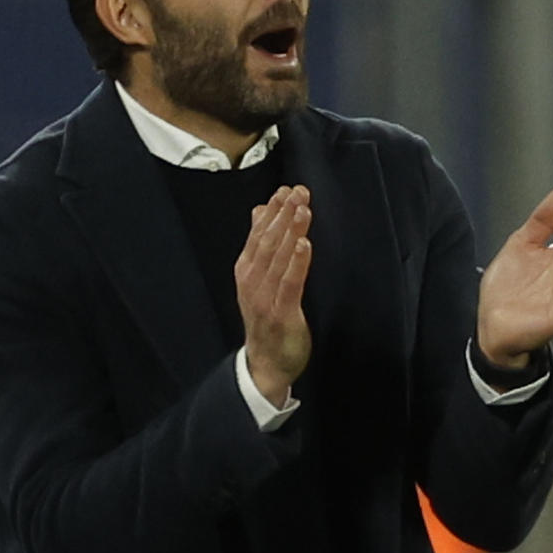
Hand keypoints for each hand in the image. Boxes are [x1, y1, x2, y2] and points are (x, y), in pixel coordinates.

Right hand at [236, 185, 311, 406]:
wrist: (264, 363)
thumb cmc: (265, 317)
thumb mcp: (257, 278)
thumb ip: (260, 245)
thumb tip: (260, 210)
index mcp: (246, 270)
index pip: (258, 233)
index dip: (272, 210)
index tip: (286, 189)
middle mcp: (252, 281)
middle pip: (267, 241)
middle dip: (283, 214)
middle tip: (299, 191)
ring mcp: (264, 298)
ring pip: (278, 258)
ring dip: (291, 231)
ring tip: (302, 208)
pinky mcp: (281, 313)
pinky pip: (290, 283)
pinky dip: (297, 262)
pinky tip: (305, 244)